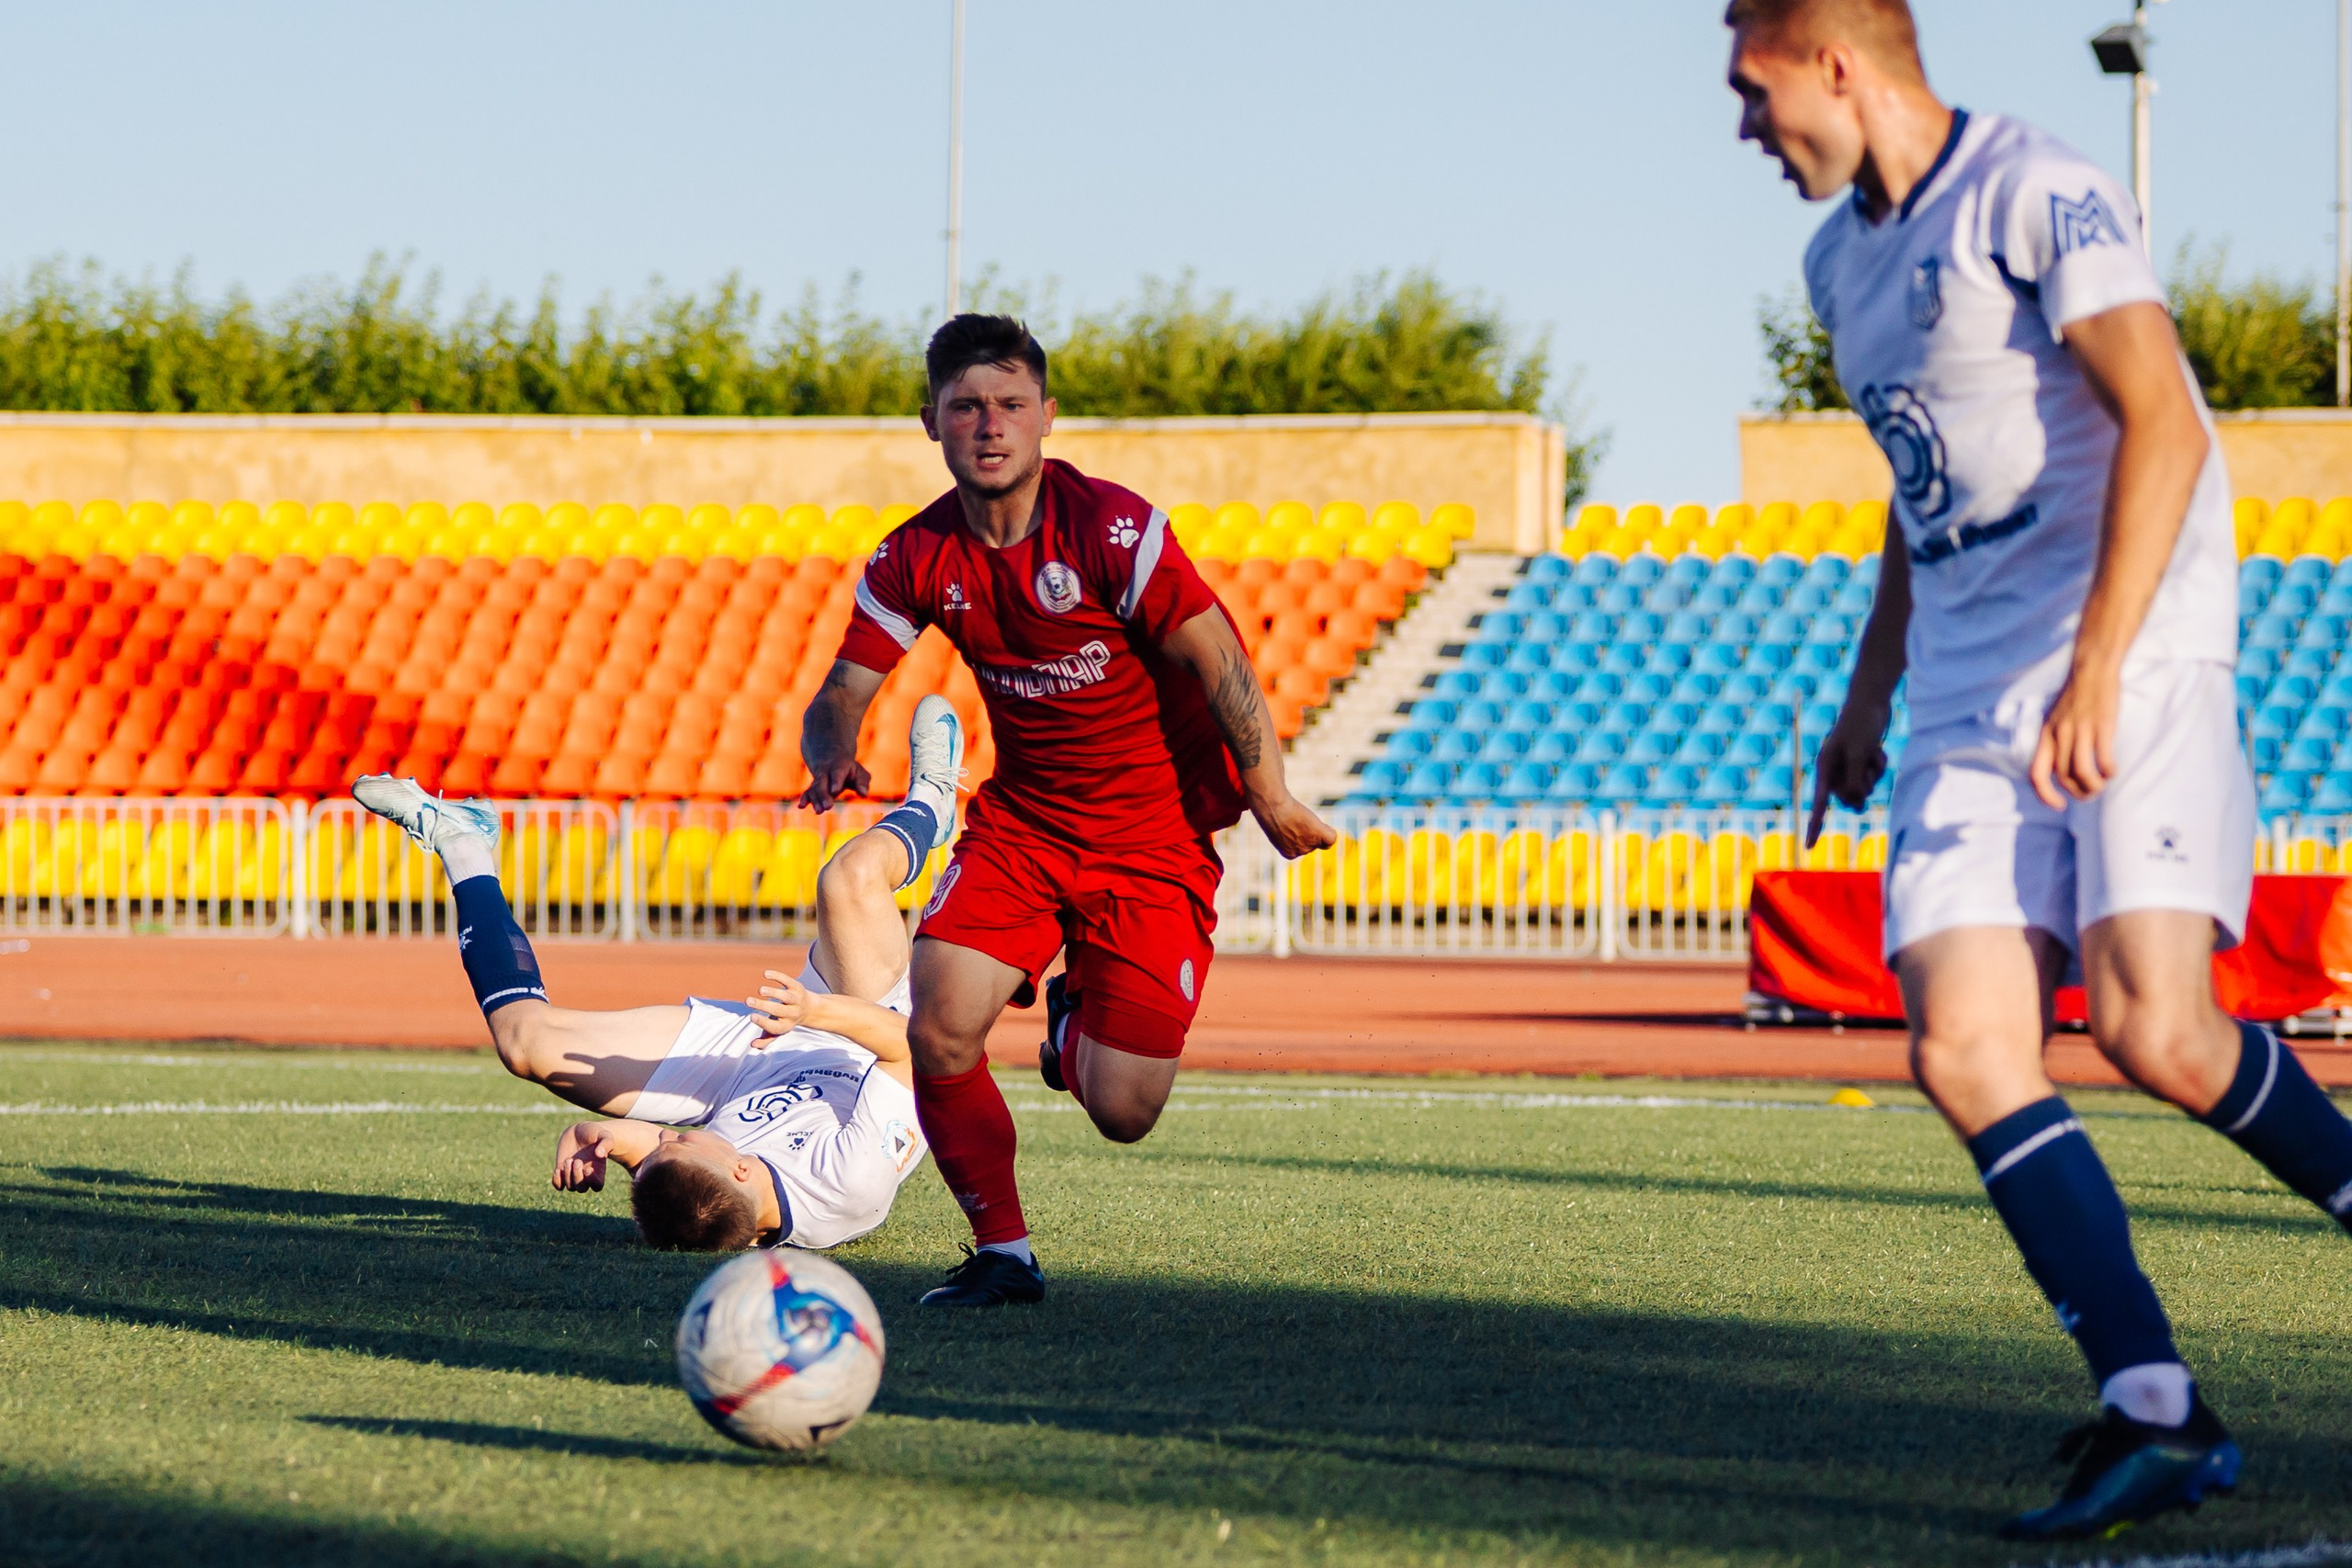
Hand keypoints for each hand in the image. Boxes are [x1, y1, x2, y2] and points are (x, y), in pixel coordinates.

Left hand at [551, 1124, 610, 1191]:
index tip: (588, 1168)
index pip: (597, 1186)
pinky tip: (558, 1168)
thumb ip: (606, 1143)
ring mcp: (573, 1174)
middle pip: (581, 1189)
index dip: (592, 1181)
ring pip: (570, 1186)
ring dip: (567, 1175)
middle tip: (577, 1160)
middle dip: (577, 1177)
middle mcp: (586, 1176)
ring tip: (569, 1159)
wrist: (579, 1131)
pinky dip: (557, 1180)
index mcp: (599, 1170)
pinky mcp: (562, 1171)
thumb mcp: (604, 1135)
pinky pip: (558, 1185)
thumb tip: (599, 1154)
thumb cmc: (595, 1133)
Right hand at [747, 969, 815, 1043]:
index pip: (774, 1027)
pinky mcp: (797, 987)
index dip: (763, 1023)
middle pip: (778, 1010)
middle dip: (763, 1006)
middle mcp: (792, 1013)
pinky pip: (788, 981)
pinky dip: (778, 976)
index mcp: (785, 1025)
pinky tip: (766, 974)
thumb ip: (766, 1039)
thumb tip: (753, 1046)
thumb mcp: (778, 1030)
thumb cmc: (787, 1020)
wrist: (810, 1009)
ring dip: (773, 993)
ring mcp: (796, 999)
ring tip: (760, 990)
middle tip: (748, 1001)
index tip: (751, 1017)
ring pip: (786, 997)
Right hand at [799, 756, 870, 813]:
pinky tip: (801, 806)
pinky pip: (808, 792)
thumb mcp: (860, 773)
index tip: (835, 791)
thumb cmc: (850, 770)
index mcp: (840, 766)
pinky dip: (804, 799)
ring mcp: (818, 779)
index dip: (836, 781)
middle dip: (824, 795)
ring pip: (815, 788)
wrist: (830, 756)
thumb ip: (862, 783)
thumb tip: (864, 794)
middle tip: (828, 807)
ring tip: (819, 812)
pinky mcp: (813, 786)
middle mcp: (826, 772)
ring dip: (816, 800)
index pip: (837, 773)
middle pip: (823, 782)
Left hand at [1252, 792, 1338, 859]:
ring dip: (1313, 825)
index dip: (1299, 833)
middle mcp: (1300, 852)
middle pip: (1312, 840)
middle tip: (1293, 818)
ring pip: (1321, 836)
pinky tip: (1318, 823)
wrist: (1271, 806)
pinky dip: (1329, 831)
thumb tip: (1299, 830)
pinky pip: (1332, 837)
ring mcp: (1310, 844)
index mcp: (1289, 853)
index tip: (1289, 825)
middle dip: (1306, 829)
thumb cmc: (1270, 812)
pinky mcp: (1318, 834)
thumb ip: (1289, 832)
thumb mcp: (1276, 825)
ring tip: (1298, 816)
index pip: (1303, 845)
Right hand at [1806, 699, 1890, 848]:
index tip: (1810, 848)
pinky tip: (1877, 749)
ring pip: (1863, 788)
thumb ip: (1854, 781)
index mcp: (1824, 767)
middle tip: (1866, 767)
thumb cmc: (1861, 724)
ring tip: (1872, 753)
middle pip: (1847, 797)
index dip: (1815, 826)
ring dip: (1873, 775)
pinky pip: (1873, 776)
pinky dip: (1878, 765)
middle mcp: (1833, 769)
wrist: (1871, 700)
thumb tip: (1855, 806)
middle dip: (1862, 787)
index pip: (1819, 803)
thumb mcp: (1857, 754)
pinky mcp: (1861, 761)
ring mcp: (1848, 765)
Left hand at [2030, 663, 2120, 808]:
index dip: (2045, 795)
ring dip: (2093, 787)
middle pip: (2064, 778)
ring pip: (2082, 773)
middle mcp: (2059, 735)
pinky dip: (2108, 771)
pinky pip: (2103, 760)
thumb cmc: (2076, 697)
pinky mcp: (2101, 726)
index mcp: (2045, 736)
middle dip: (2078, 793)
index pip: (2036, 774)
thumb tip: (2059, 771)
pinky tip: (2112, 770)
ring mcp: (2080, 731)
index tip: (2059, 805)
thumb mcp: (2055, 719)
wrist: (2092, 670)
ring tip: (2101, 785)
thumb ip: (2055, 743)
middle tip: (2090, 794)